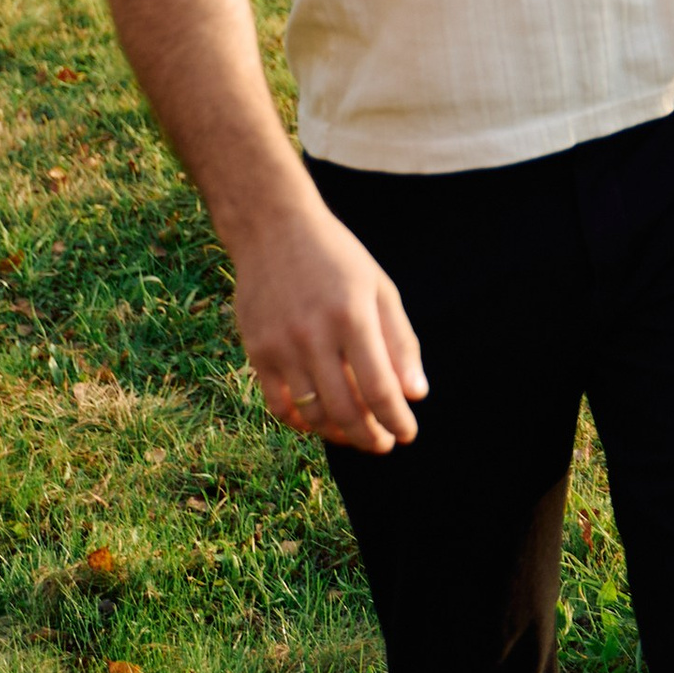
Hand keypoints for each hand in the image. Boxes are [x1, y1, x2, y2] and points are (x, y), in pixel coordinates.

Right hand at [230, 198, 428, 451]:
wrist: (272, 228)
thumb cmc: (335, 257)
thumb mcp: (379, 288)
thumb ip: (400, 342)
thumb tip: (416, 394)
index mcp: (352, 317)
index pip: (379, 388)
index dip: (396, 420)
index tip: (407, 434)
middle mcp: (315, 335)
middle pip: (346, 410)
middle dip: (370, 437)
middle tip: (383, 444)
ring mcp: (281, 345)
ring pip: (312, 414)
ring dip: (338, 435)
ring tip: (355, 435)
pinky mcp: (257, 351)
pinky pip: (279, 405)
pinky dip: (301, 423)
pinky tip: (318, 423)